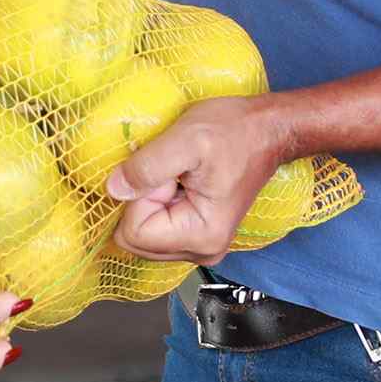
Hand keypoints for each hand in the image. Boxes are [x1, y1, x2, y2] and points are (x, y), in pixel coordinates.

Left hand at [107, 97, 293, 264]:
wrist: (267, 130)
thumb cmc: (235, 130)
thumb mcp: (186, 139)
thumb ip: (146, 167)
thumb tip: (113, 190)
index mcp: (201, 235)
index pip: (134, 232)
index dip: (139, 196)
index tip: (166, 172)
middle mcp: (202, 251)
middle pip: (136, 239)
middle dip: (141, 202)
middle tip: (170, 173)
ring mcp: (199, 246)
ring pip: (142, 234)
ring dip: (149, 201)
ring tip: (176, 176)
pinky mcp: (196, 236)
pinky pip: (155, 228)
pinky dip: (156, 204)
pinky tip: (177, 184)